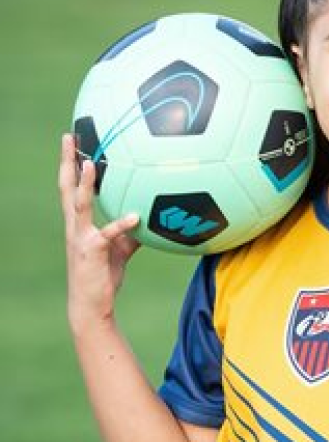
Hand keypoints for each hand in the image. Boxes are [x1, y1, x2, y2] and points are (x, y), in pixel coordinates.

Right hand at [58, 134, 140, 330]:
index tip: (73, 139)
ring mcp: (80, 238)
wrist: (92, 304)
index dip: (71, 163)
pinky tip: (135, 216)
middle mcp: (74, 226)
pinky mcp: (92, 252)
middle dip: (67, 161)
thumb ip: (131, 231)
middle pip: (66, 187)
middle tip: (69, 136)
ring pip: (78, 205)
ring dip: (83, 184)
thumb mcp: (121, 248)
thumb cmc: (104, 275)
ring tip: (88, 163)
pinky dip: (121, 225)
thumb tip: (149, 216)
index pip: (71, 186)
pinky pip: (108, 235)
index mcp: (79, 222)